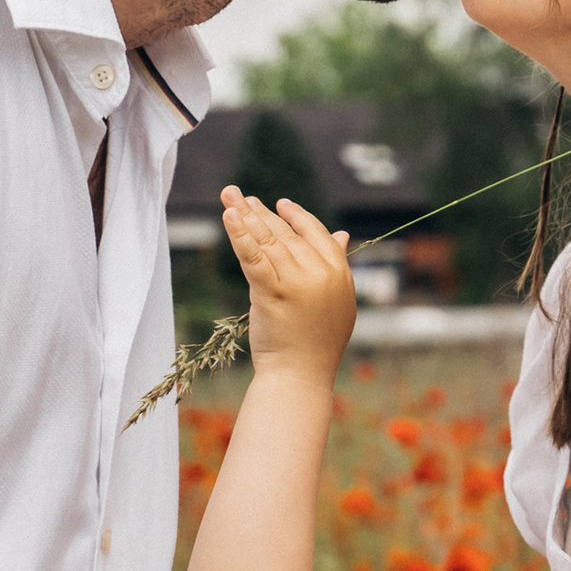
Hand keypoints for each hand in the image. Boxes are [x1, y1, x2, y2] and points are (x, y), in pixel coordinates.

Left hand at [220, 185, 353, 378]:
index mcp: (339, 272)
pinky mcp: (272, 291)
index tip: (279, 204)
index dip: (296, 216)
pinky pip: (252, 256)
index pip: (316, 233)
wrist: (301, 375)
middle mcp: (320, 272)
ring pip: (267, 241)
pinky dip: (239, 234)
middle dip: (261, 212)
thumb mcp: (336, 300)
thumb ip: (337, 264)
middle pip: (286, 234)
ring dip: (246, 215)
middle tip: (240, 195)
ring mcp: (297, 281)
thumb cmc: (317, 343)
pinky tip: (229, 215)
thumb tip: (341, 234)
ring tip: (230, 196)